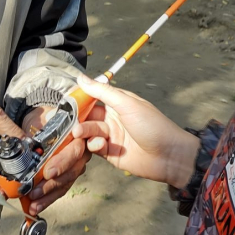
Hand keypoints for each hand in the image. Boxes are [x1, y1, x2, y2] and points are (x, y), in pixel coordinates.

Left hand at [22, 104, 90, 215]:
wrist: (41, 121)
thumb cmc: (43, 119)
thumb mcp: (42, 118)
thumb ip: (43, 126)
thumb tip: (34, 135)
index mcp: (79, 134)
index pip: (75, 150)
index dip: (62, 162)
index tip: (48, 172)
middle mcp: (82, 151)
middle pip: (72, 170)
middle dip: (52, 183)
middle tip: (35, 191)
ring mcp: (76, 165)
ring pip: (65, 183)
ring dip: (48, 195)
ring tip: (33, 202)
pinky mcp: (67, 176)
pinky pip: (60, 190)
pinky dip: (47, 199)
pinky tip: (35, 206)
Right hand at [70, 75, 200, 187]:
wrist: (169, 156)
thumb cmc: (153, 125)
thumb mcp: (127, 104)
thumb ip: (102, 92)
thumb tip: (80, 78)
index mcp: (117, 103)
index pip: (92, 97)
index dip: (78, 99)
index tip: (64, 100)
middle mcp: (112, 118)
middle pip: (87, 116)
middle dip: (77, 118)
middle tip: (68, 121)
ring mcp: (111, 136)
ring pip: (89, 132)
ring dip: (83, 131)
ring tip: (79, 133)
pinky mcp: (110, 153)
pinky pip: (94, 147)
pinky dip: (93, 145)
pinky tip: (100, 145)